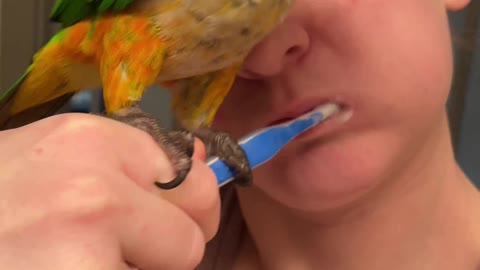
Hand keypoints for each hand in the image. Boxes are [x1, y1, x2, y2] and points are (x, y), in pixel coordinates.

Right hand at [0, 113, 219, 269]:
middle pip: (190, 239)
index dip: (182, 209)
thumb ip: (126, 161)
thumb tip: (196, 161)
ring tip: (72, 262)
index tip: (159, 220)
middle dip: (162, 252)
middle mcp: (93, 191)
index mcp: (89, 142)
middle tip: (107, 250)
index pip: (190, 181)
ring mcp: (82, 255)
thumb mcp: (55, 156)